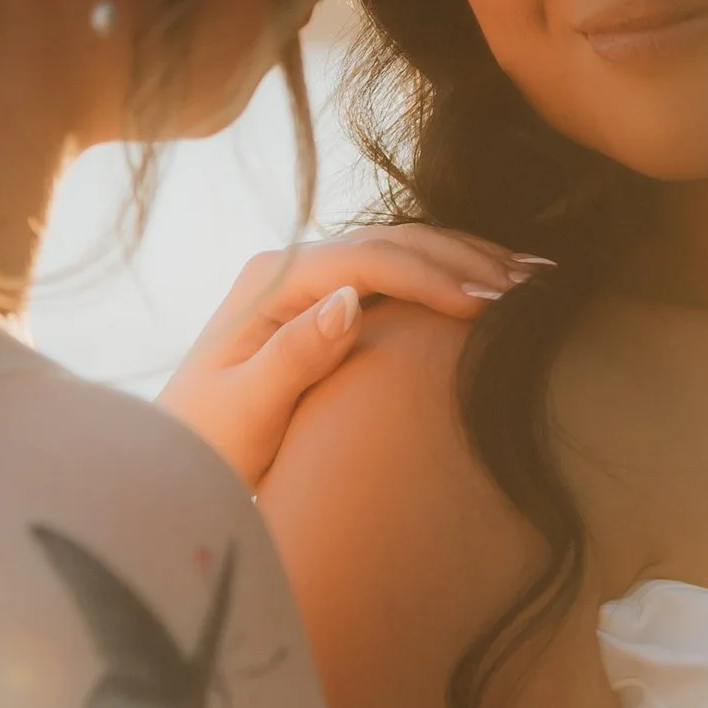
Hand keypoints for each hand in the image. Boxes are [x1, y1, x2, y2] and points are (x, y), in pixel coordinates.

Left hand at [158, 229, 532, 487]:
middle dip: (462, 258)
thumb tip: (348, 301)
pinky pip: (392, 278)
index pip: (364, 260)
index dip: (429, 277)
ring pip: (398, 250)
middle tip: (531, 283)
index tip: (486, 306)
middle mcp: (288, 269)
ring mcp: (306, 283)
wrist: (175, 465)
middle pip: (389, 242)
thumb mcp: (246, 410)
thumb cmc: (205, 447)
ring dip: (463, 260)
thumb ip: (294, 355)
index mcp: (269, 282)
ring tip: (528, 277)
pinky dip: (443, 278)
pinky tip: (486, 291)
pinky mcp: (321, 305)